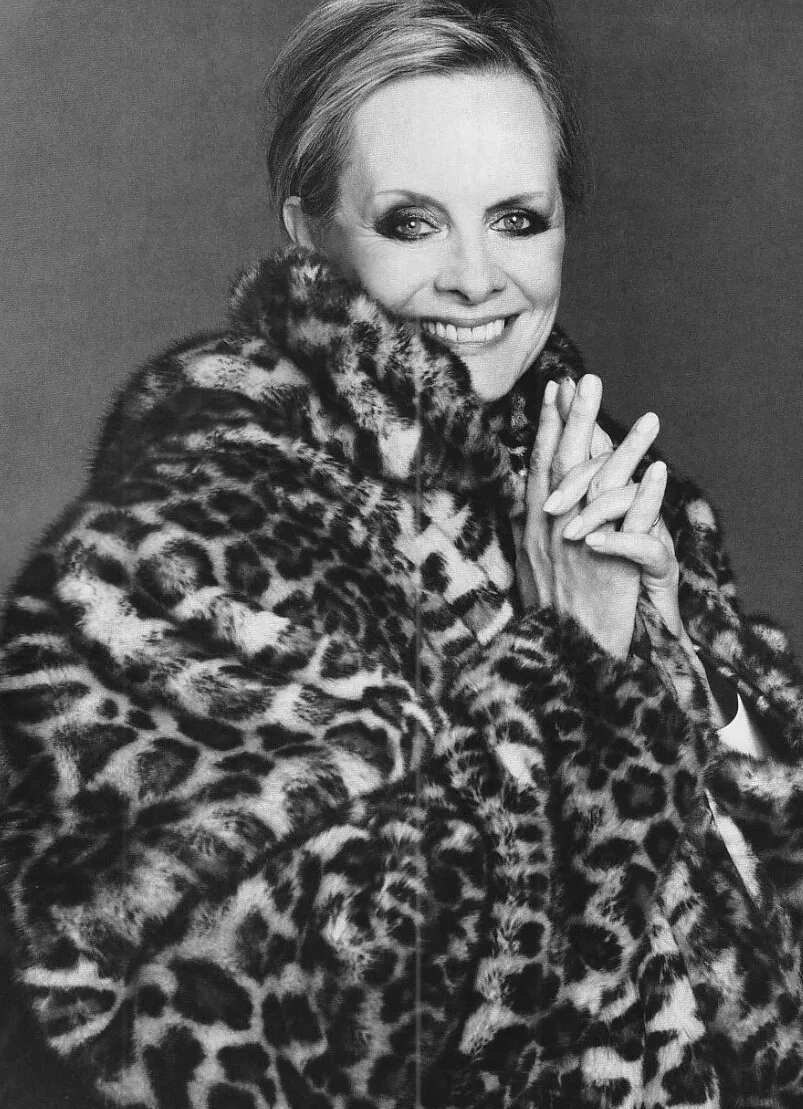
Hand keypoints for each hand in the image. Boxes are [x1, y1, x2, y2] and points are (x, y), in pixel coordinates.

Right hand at [515, 374, 660, 657]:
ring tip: (648, 417)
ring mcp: (577, 546)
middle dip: (576, 418)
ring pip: (601, 487)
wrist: (559, 655)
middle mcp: (550, 530)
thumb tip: (528, 503)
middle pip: (564, 463)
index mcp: (531, 527)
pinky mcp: (606, 567)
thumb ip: (529, 533)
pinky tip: (660, 470)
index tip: (556, 389)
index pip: (540, 464)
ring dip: (625, 449)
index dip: (549, 425)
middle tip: (586, 378)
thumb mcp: (527, 568)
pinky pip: (629, 526)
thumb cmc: (547, 616)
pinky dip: (645, 495)